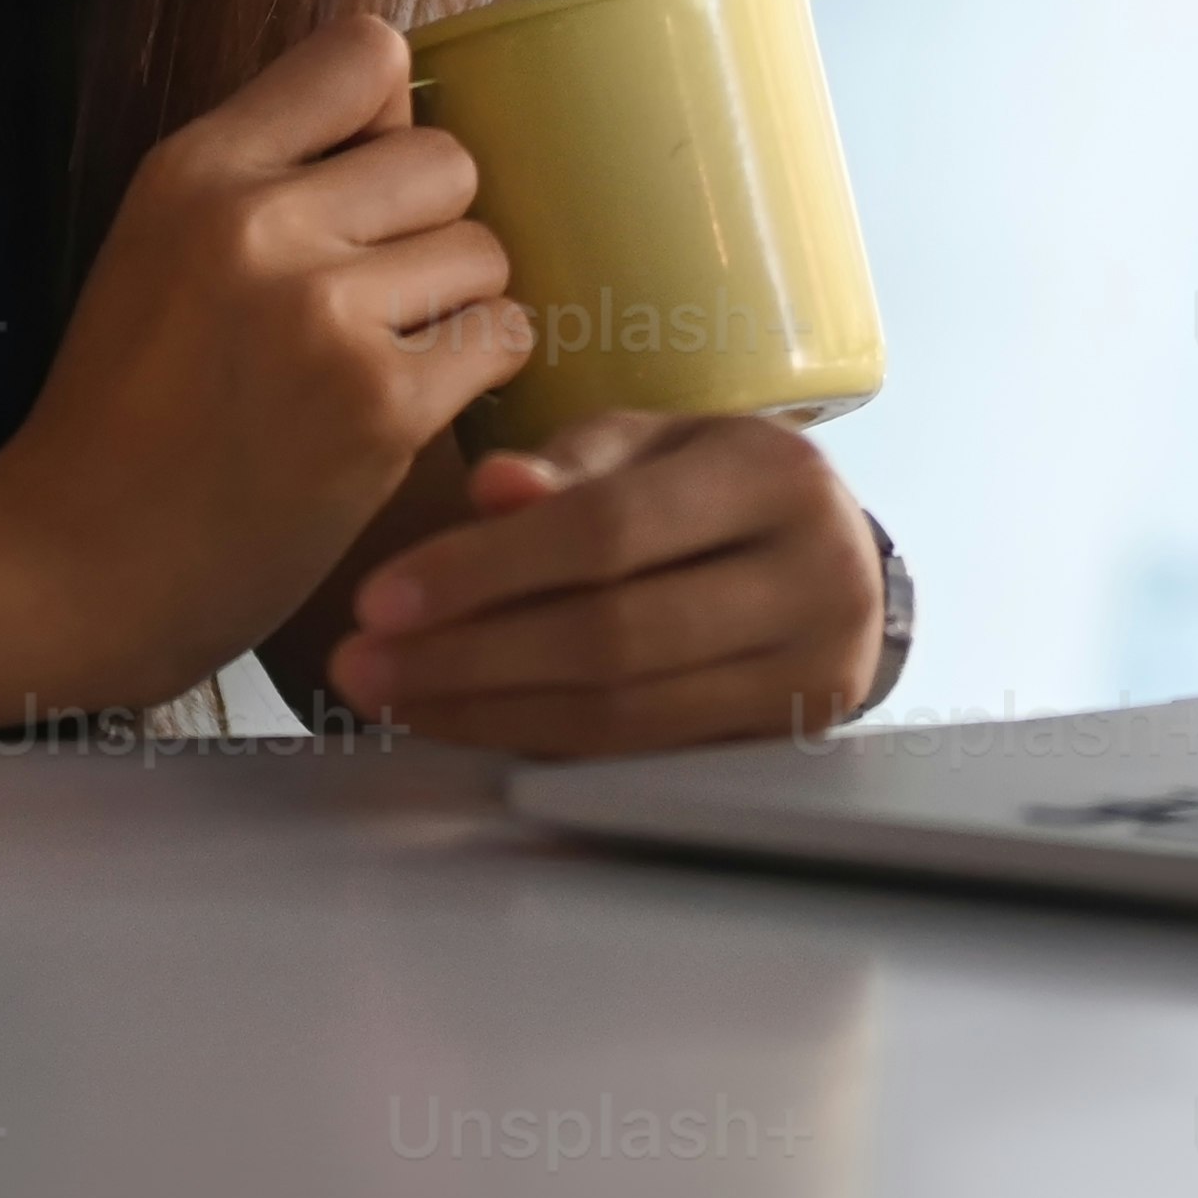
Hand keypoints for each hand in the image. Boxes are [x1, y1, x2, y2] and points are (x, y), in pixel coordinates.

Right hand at [0, 15, 525, 708]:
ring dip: (454, 308)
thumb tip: (405, 89)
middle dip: (429, 229)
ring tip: (375, 363)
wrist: (71, 567)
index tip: (359, 189)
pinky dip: (471, 377)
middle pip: (447, 158)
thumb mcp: (158, 244)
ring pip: (484, 252)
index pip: (367, 52)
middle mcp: (256, 222)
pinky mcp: (378, 407)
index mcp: (194, 167)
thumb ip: (271, 165)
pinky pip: (500, 338)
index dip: (386, 119)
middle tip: (369, 303)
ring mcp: (320, 314)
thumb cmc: (124, 410)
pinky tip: (400, 412)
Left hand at [320, 409, 887, 756]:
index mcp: (770, 475)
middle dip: (469, 656)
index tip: (380, 597)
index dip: (486, 569)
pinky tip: (463, 721)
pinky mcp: (787, 738)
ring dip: (487, 711)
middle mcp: (811, 575)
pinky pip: (638, 753)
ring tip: (390, 696)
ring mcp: (810, 670)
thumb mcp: (653, 443)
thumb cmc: (715, 488)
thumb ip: (569, 464)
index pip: (609, 531)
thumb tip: (490, 488)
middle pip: (613, 634)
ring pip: (623, 712)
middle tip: (360, 663)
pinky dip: (539, 738)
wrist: (837, 562)